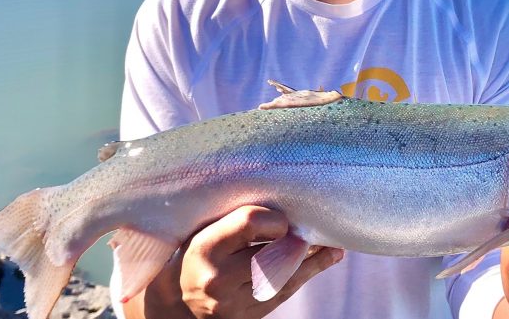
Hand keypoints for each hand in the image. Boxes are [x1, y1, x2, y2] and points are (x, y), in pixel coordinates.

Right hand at [136, 206, 341, 318]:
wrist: (177, 304)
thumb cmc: (194, 254)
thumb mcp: (203, 229)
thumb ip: (236, 218)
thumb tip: (284, 201)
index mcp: (203, 248)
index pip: (248, 223)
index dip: (272, 217)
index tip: (279, 216)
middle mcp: (218, 279)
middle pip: (272, 253)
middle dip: (296, 239)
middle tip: (311, 225)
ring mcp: (233, 304)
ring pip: (286, 275)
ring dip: (312, 255)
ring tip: (331, 241)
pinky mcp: (248, 317)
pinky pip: (287, 291)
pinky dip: (310, 270)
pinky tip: (329, 256)